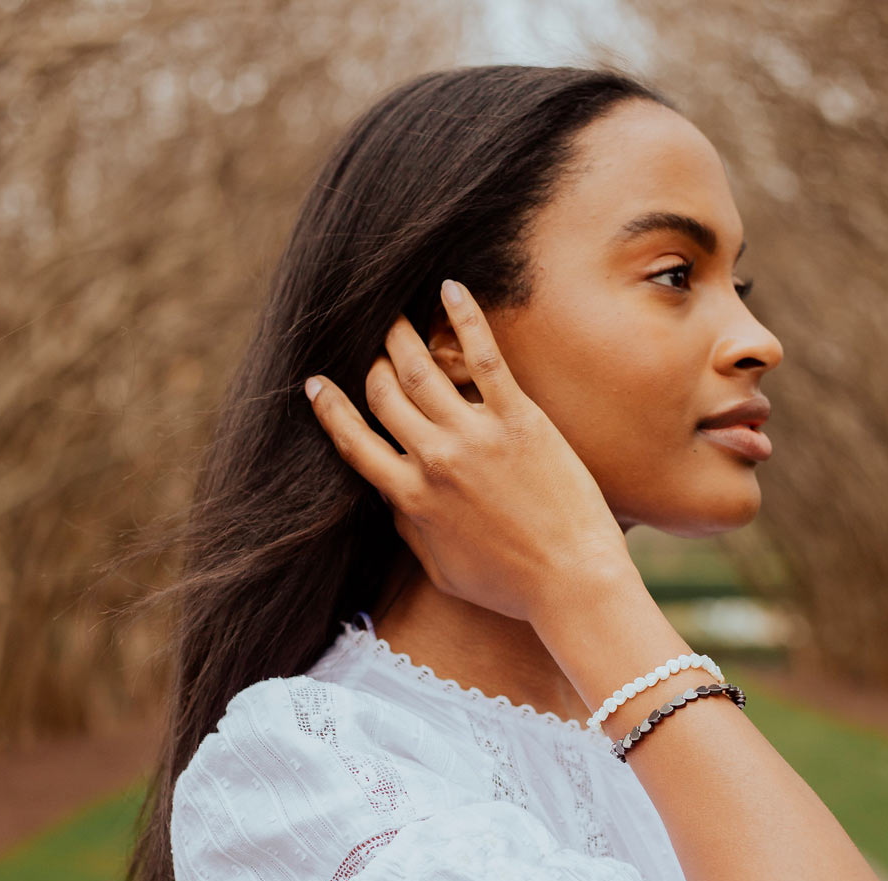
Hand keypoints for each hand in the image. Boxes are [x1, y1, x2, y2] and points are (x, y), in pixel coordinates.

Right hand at [304, 279, 631, 624]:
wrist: (572, 581)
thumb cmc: (509, 586)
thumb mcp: (442, 569)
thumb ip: (410, 530)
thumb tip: (391, 498)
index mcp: (411, 499)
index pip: (354, 441)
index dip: (330, 409)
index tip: (316, 384)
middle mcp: (434, 460)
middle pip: (383, 393)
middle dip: (370, 364)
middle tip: (372, 347)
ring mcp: (475, 435)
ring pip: (420, 367)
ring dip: (400, 333)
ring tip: (395, 312)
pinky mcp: (519, 418)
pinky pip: (483, 356)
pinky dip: (462, 316)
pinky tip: (449, 288)